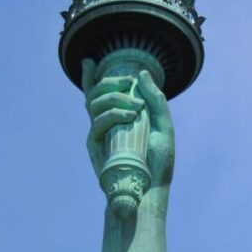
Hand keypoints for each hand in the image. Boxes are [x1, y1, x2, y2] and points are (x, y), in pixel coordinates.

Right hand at [82, 60, 174, 192]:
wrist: (151, 190)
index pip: (100, 95)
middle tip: (128, 84)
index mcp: (119, 118)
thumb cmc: (158, 162)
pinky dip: (112, 114)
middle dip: (110, 82)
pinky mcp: (95, 146)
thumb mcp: (164, 127)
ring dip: (114, 98)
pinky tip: (128, 116)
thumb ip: (156, 100)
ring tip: (136, 107)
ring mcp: (99, 134)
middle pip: (95, 93)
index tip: (88, 62)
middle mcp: (106, 124)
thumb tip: (141, 74)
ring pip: (94, 103)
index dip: (89, 77)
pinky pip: (97, 123)